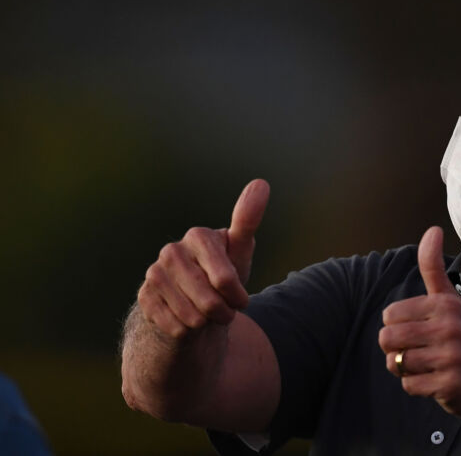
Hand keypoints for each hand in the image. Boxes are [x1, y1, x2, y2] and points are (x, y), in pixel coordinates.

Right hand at [137, 179, 269, 339]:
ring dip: (206, 324)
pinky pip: (175, 327)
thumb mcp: (239, 253)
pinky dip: (187, 331)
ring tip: (207, 315)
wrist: (192, 303)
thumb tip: (261, 183)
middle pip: (209, 300)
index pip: (225, 278)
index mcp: (198, 236)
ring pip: (192, 316)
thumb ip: (248, 220)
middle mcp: (172, 251)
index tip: (241, 299)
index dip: (236, 295)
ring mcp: (155, 273)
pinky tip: (186, 320)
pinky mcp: (144, 297)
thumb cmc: (221, 275)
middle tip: (226, 310)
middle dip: (224, 312)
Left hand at [378, 226, 460, 428]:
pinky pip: (409, 384)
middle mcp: (450, 326)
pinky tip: (434, 380)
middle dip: (395, 349)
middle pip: (388, 338)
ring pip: (397, 362)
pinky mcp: (451, 382)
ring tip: (426, 365)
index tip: (418, 330)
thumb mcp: (450, 300)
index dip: (397, 326)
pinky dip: (416, 386)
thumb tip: (432, 229)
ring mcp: (452, 355)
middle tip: (417, 351)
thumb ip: (433, 268)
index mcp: (445, 304)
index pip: (389, 315)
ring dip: (405, 368)